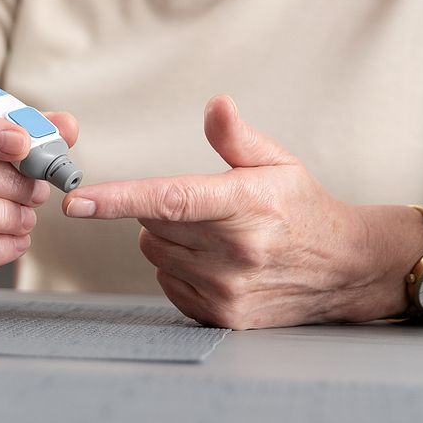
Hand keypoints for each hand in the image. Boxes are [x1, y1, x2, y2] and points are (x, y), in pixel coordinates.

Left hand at [62, 94, 396, 328]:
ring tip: (215, 235)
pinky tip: (215, 263)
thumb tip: (215, 106)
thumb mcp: (278, 162)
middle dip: (163, 210)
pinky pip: (169, 285)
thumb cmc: (303, 209)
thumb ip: (237, 137)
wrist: (344, 268)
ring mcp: (229, 289)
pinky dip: (180, 271)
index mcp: (246, 204)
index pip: (171, 200)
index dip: (118, 199)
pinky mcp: (224, 317)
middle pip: (153, 224)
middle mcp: (235, 251)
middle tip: (204, 207)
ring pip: (156, 254)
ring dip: (170, 241)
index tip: (78, 201)